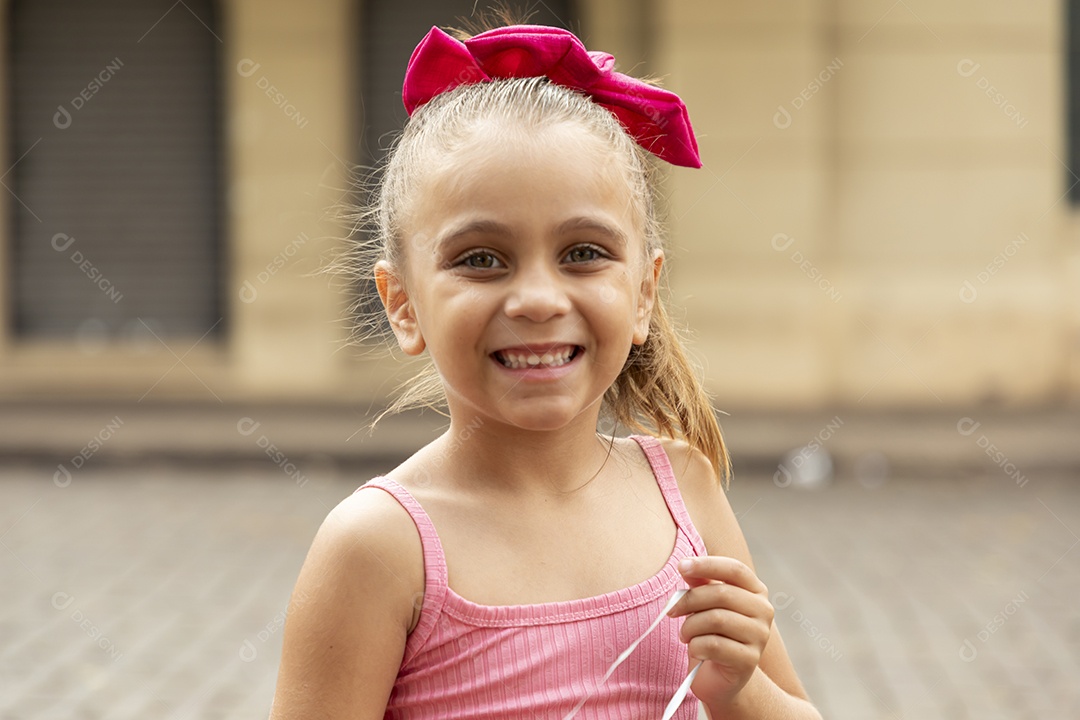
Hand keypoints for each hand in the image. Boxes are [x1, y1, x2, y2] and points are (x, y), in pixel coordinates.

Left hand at [667, 556, 773, 708]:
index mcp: (756, 591)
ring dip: (690, 626)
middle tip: (671, 610)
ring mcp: (760, 636)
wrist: (722, 677)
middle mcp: (763, 611)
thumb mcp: (706, 605)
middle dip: (689, 600)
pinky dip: (695, 646)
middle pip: (721, 594)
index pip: (734, 569)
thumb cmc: (713, 634)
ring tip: (685, 634)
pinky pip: (713, 645)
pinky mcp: (749, 660)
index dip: (707, 565)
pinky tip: (695, 650)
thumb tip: (685, 565)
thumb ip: (700, 584)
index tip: (680, 566)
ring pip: (716, 619)